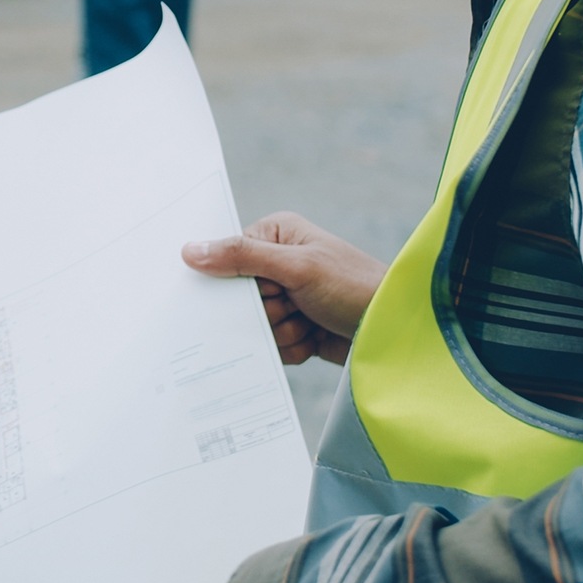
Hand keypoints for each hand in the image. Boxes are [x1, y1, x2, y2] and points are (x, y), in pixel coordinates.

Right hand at [182, 212, 385, 365]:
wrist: (394, 332)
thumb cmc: (353, 286)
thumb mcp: (297, 267)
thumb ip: (242, 256)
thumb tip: (189, 250)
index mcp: (275, 235)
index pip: (227, 258)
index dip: (241, 282)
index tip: (267, 289)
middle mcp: (277, 264)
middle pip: (239, 297)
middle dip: (267, 311)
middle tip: (294, 305)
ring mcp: (287, 297)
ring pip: (255, 325)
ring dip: (283, 331)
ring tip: (311, 322)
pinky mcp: (294, 328)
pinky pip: (271, 345)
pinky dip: (292, 347)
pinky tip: (315, 337)